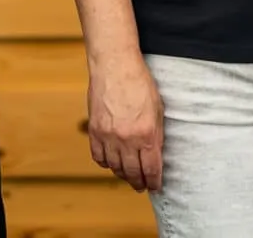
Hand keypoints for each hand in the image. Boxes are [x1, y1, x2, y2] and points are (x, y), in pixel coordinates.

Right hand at [87, 54, 164, 192]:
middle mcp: (126, 139)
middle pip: (132, 173)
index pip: (151, 168)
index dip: (154, 181)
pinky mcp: (94, 130)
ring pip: (115, 168)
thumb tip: (155, 154)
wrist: (115, 65)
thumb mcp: (157, 109)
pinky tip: (111, 162)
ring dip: (122, 175)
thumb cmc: (139, 83)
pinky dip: (105, 163)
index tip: (155, 186)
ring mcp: (108, 136)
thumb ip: (156, 134)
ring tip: (128, 175)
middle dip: (138, 183)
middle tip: (141, 186)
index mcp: (146, 134)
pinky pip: (98, 157)